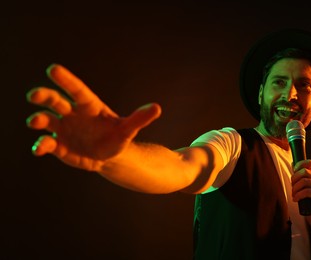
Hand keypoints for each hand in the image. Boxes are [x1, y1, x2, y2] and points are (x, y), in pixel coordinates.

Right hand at [26, 64, 160, 170]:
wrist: (109, 155)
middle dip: (44, 96)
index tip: (53, 69)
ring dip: (39, 120)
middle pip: (55, 101)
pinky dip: (41, 145)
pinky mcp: (59, 146)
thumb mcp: (128, 129)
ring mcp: (63, 129)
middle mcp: (72, 114)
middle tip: (33, 95)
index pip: (76, 90)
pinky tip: (39, 149)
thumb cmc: (117, 137)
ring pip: (46, 121)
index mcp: (88, 106)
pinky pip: (47, 143)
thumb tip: (157, 108)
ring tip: (35, 122)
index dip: (66, 80)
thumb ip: (139, 119)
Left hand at [291, 159, 310, 218]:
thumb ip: (300, 178)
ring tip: (294, 195)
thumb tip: (292, 164)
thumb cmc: (308, 204)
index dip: (299, 164)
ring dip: (295, 189)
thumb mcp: (303, 189)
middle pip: (304, 171)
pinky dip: (298, 195)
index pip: (309, 163)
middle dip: (294, 179)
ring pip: (304, 181)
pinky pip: (306, 191)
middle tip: (292, 188)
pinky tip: (296, 200)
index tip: (293, 171)